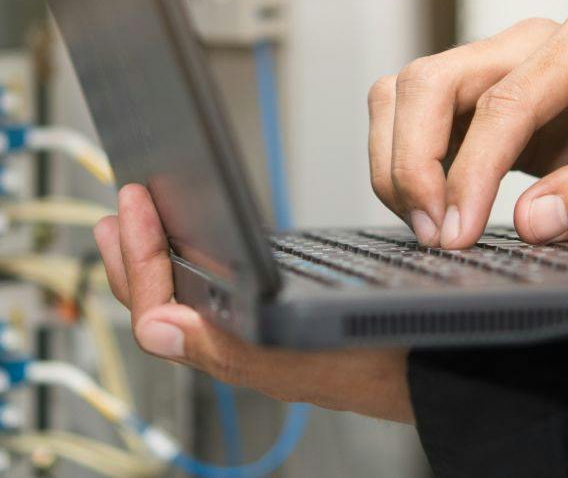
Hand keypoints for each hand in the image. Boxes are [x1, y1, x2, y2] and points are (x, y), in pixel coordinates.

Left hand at [94, 184, 413, 423]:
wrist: (450, 366)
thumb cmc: (396, 357)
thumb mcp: (316, 343)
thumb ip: (233, 344)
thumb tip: (154, 329)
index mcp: (242, 353)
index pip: (156, 315)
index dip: (137, 259)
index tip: (133, 202)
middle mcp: (244, 350)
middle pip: (161, 307)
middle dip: (132, 257)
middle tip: (117, 207)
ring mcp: (262, 340)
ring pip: (187, 303)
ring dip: (156, 259)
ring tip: (139, 221)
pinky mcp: (284, 327)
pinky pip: (219, 299)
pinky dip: (195, 264)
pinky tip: (204, 243)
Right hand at [368, 5, 567, 248]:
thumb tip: (530, 222)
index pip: (503, 102)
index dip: (468, 170)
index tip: (456, 231)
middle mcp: (533, 40)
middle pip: (432, 80)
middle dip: (412, 160)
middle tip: (435, 235)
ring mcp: (503, 58)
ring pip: (411, 89)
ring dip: (399, 157)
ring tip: (428, 225)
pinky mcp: (486, 89)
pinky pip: (421, 109)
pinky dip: (408, 156)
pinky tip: (433, 206)